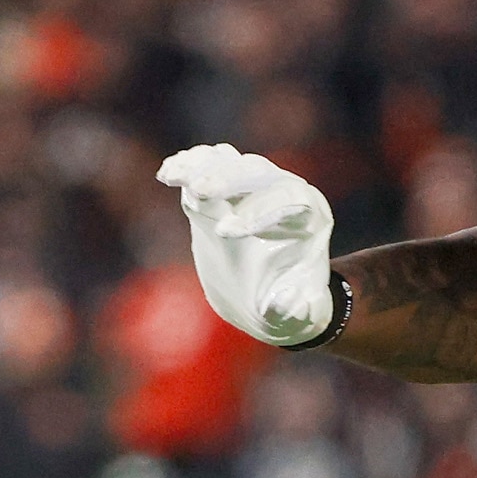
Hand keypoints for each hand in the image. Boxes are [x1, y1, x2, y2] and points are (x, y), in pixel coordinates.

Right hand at [157, 144, 335, 345]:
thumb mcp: (295, 314)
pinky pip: (209, 166)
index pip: (287, 198)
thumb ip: (294, 309)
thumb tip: (291, 303)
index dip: (258, 211)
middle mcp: (284, 192)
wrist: (270, 297)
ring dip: (201, 166)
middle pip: (257, 171)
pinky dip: (189, 166)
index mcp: (309, 216)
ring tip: (172, 176)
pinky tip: (168, 174)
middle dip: (227, 178)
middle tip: (200, 190)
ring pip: (230, 163)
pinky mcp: (226, 190)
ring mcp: (254, 186)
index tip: (225, 234)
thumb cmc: (289, 305)